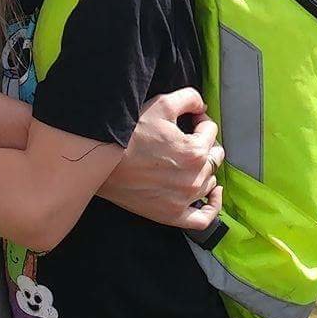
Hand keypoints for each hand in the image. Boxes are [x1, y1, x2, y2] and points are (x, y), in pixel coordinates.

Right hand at [98, 87, 223, 228]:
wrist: (102, 162)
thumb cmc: (130, 133)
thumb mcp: (161, 105)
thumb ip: (189, 98)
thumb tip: (202, 107)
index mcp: (194, 151)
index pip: (211, 132)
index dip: (201, 121)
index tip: (191, 120)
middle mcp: (193, 178)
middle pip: (214, 157)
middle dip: (205, 144)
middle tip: (189, 138)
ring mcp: (183, 200)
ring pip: (209, 182)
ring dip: (205, 169)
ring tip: (191, 161)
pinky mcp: (171, 215)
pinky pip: (203, 219)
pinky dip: (212, 206)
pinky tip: (212, 194)